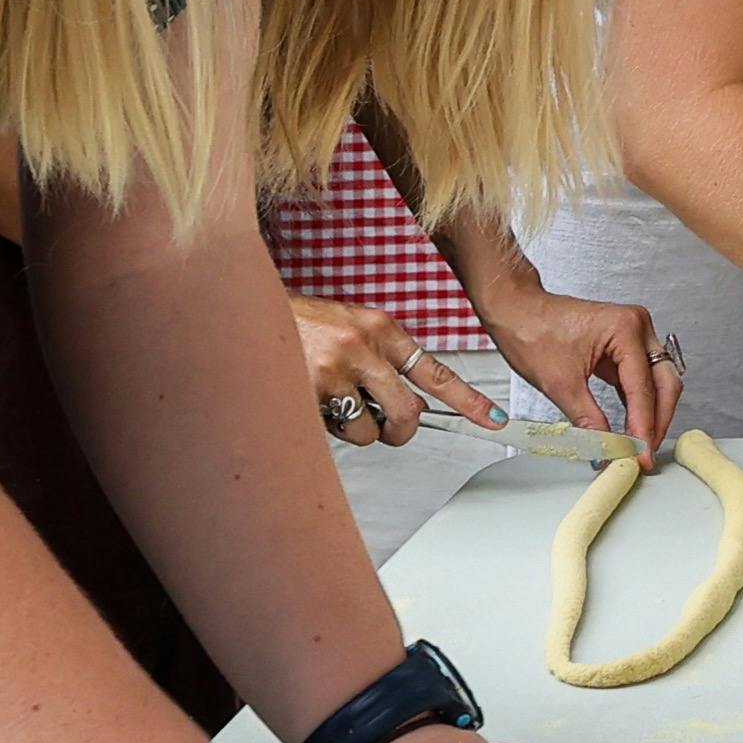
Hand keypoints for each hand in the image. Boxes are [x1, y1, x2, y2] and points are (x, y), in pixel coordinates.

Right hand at [294, 290, 488, 447]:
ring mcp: (335, 370)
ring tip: (332, 403)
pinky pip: (332, 431)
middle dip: (400, 431)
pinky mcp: (309, 391)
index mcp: (381, 329)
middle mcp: (363, 347)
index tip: (492, 418)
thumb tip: (407, 403)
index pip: (434, 371)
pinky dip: (324, 426)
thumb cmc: (302, 324)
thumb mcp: (351, 327)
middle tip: (386, 428)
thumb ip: (381, 358)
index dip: (467, 400)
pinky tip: (310, 400)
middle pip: (407, 413)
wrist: (250, 311)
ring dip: (354, 429)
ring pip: (368, 430)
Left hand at [475, 271, 681, 467]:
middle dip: (656, 421)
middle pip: (663, 383)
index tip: (641, 455)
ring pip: (656, 382)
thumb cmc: (531, 329)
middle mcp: (637, 327)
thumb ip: (589, 420)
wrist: (515, 311)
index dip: (643, 428)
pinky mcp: (623, 345)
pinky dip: (637, 403)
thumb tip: (606, 448)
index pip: (643, 389)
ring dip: (650, 414)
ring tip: (639, 444)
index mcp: (625, 328)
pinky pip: (640, 379)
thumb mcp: (560, 384)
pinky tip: (631, 426)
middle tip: (645, 453)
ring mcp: (632, 334)